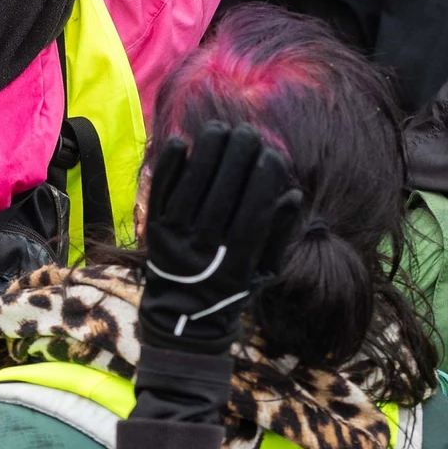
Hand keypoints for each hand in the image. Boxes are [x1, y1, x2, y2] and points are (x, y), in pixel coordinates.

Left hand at [138, 121, 303, 355]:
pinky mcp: (154, 233)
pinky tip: (183, 142)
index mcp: (236, 263)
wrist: (182, 320)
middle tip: (248, 132)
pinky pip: (160, 195)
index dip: (264, 180)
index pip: (253, 213)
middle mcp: (205, 252)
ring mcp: (175, 242)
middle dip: (237, 158)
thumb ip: (278, 234)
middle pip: (222, 196)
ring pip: (191, 190)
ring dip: (206, 154)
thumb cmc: (231, 290)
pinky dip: (170, 167)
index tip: (273, 154)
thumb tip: (293, 194)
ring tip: (219, 128)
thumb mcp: (263, 272)